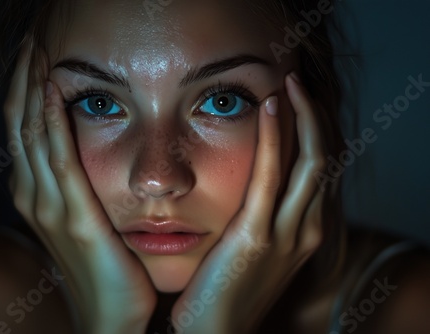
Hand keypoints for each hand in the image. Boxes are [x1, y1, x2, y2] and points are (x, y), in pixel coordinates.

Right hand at [4, 39, 155, 333]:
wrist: (110, 314)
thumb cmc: (104, 265)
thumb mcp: (85, 217)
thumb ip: (77, 185)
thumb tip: (83, 154)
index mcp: (37, 194)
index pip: (24, 130)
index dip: (24, 91)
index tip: (34, 56)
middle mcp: (34, 196)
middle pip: (20, 125)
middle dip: (23, 81)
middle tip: (30, 43)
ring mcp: (49, 207)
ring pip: (32, 136)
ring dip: (33, 91)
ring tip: (37, 54)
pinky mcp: (74, 218)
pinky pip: (59, 160)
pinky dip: (52, 124)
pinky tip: (54, 93)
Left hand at [171, 73, 326, 333]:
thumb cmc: (225, 291)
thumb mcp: (252, 250)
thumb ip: (260, 217)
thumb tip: (249, 186)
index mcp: (303, 232)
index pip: (318, 170)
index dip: (313, 132)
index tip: (296, 101)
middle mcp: (305, 230)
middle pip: (322, 159)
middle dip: (314, 117)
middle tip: (295, 81)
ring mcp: (286, 234)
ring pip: (309, 162)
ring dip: (302, 118)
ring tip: (289, 82)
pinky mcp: (257, 237)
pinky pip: (270, 176)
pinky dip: (274, 138)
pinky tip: (270, 106)